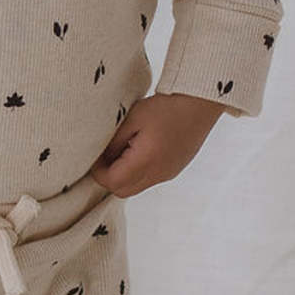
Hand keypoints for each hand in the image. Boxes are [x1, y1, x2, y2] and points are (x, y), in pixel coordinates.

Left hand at [89, 92, 225, 197]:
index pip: (112, 181)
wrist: (200, 104)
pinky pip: (149, 180)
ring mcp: (167, 174)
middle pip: (122, 191)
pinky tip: (139, 149)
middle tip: (105, 154)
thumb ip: (114, 141)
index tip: (95, 155)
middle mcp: (158, 173)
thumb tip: (101, 157)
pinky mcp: (174, 170)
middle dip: (108, 177)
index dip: (98, 171)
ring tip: (123, 149)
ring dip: (123, 175)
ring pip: (136, 187)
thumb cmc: (166, 107)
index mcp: (146, 160)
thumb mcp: (133, 118)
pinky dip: (138, 172)